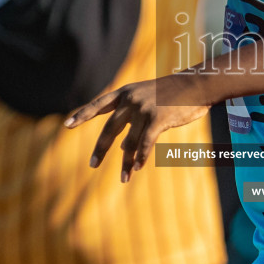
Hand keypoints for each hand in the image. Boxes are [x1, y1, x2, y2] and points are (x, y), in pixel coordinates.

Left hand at [65, 76, 208, 181]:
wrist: (196, 85)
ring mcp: (144, 109)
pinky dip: (141, 158)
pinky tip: (138, 168)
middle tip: (93, 165)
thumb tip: (123, 145)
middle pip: (109, 128)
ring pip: (129, 142)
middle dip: (100, 149)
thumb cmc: (175, 94)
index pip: (99, 104)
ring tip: (124, 178)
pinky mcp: (157, 119)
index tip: (67, 125)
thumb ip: (133, 116)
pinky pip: (145, 144)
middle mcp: (131, 100)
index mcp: (126, 93)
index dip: (82, 114)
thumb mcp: (148, 98)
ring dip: (126, 162)